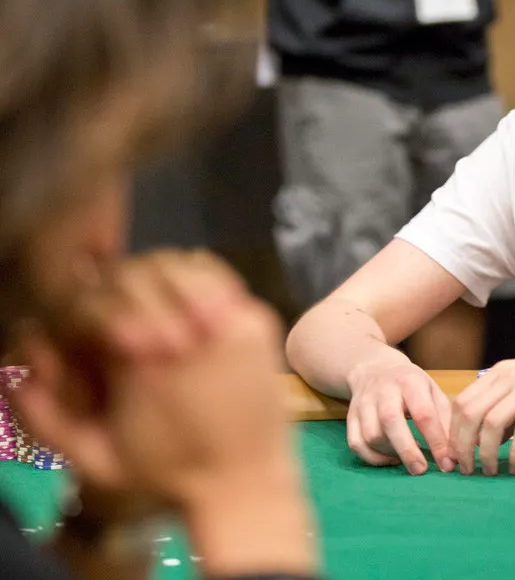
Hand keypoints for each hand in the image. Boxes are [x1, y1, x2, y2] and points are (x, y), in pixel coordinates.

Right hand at [10, 251, 297, 507]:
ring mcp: (229, 319)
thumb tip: (16, 366)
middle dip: (122, 284)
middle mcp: (185, 331)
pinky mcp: (259, 319)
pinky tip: (188, 295)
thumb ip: (44, 417)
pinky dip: (199, 277)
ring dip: (159, 276)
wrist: (243, 482)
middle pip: (140, 273)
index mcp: (137, 360)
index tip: (93, 318)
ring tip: (151, 297)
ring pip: (182, 265)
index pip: (98, 299)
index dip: (89, 303)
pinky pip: (222, 277)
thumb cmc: (167, 473)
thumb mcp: (96, 459)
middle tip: (119, 302)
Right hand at [345, 352, 453, 473]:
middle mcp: (383, 390)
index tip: (447, 463)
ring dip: (390, 453)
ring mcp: (363, 403)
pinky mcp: (350, 416)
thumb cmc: (411, 385)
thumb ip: (445, 419)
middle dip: (407, 450)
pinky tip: (389, 458)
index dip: (436, 441)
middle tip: (420, 470)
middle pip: (391, 422)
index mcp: (410, 381)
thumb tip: (455, 453)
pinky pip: (356, 444)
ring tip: (407, 459)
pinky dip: (372, 458)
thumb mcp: (432, 391)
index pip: (424, 413)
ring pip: (371, 435)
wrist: (375, 369)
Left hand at [450, 338, 514, 476]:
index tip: (456, 456)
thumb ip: (510, 407)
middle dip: (462, 446)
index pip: (460, 402)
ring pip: (492, 424)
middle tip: (467, 470)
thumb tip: (493, 439)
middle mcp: (508, 376)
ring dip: (486, 454)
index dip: (453, 432)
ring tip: (491, 472)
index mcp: (499, 372)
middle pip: (469, 414)